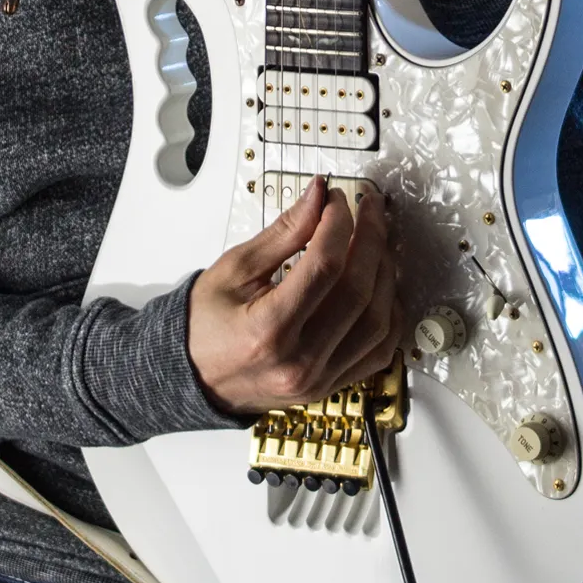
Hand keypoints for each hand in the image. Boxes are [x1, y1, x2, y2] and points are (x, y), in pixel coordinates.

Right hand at [187, 178, 399, 417]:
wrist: (194, 376)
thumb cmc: (206, 324)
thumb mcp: (235, 269)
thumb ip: (283, 233)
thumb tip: (318, 197)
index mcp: (268, 331)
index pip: (323, 267)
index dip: (337, 223)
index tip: (335, 198)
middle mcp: (299, 361)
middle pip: (357, 291)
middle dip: (370, 238)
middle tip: (367, 207)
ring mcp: (320, 379)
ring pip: (377, 322)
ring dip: (384, 273)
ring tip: (374, 241)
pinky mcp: (331, 385)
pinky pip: (379, 351)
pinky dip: (388, 314)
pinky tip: (380, 285)